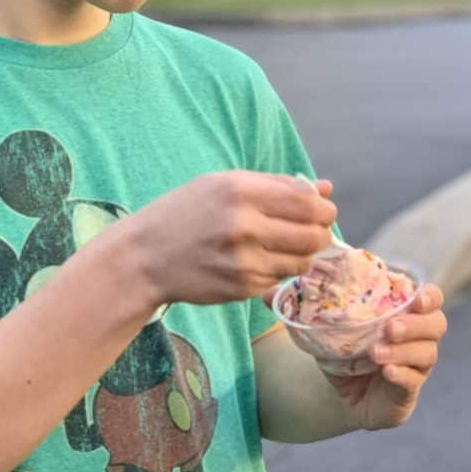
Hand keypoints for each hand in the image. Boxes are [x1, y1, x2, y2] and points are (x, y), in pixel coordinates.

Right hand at [126, 173, 336, 307]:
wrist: (145, 256)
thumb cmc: (185, 212)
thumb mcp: (224, 183)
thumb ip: (277, 185)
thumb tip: (326, 188)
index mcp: (241, 191)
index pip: (308, 203)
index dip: (324, 209)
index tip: (324, 210)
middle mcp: (245, 226)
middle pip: (313, 235)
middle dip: (321, 232)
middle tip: (314, 230)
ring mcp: (245, 261)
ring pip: (302, 261)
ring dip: (303, 253)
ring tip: (284, 244)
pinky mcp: (242, 288)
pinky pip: (279, 278)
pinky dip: (279, 269)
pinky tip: (260, 259)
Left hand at [321, 284, 447, 430]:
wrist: (343, 393)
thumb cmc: (346, 350)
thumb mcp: (342, 327)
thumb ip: (341, 309)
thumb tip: (322, 289)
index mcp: (408, 314)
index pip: (433, 299)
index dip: (430, 297)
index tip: (417, 300)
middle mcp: (420, 338)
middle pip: (437, 324)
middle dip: (414, 324)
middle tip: (390, 328)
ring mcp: (418, 366)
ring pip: (427, 353)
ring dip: (401, 351)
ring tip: (375, 353)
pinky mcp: (409, 391)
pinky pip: (413, 381)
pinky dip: (401, 374)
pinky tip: (387, 371)